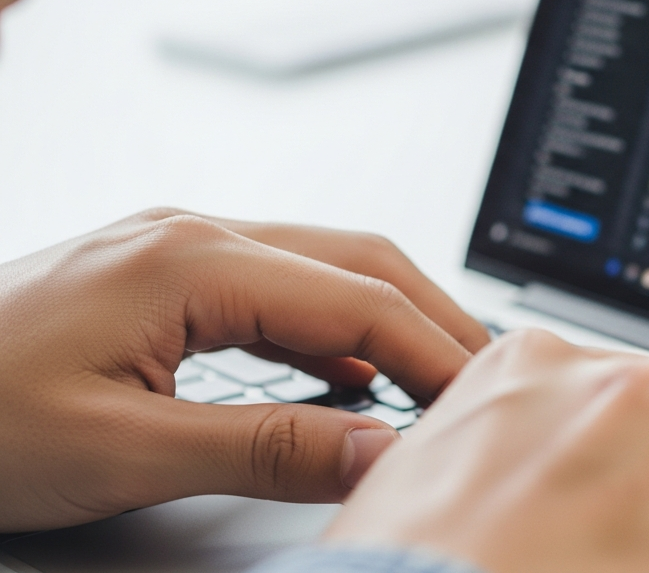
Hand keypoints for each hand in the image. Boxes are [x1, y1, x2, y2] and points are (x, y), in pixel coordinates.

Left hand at [0, 208, 489, 531]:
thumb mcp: (123, 451)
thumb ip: (268, 448)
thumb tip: (381, 449)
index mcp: (190, 259)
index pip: (357, 300)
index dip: (435, 352)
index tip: (485, 404)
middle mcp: (194, 234)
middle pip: (359, 260)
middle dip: (435, 320)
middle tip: (489, 387)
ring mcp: (178, 247)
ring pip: (326, 266)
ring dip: (390, 322)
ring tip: (437, 383)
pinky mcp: (163, 275)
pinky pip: (281, 286)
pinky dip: (335, 329)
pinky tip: (348, 375)